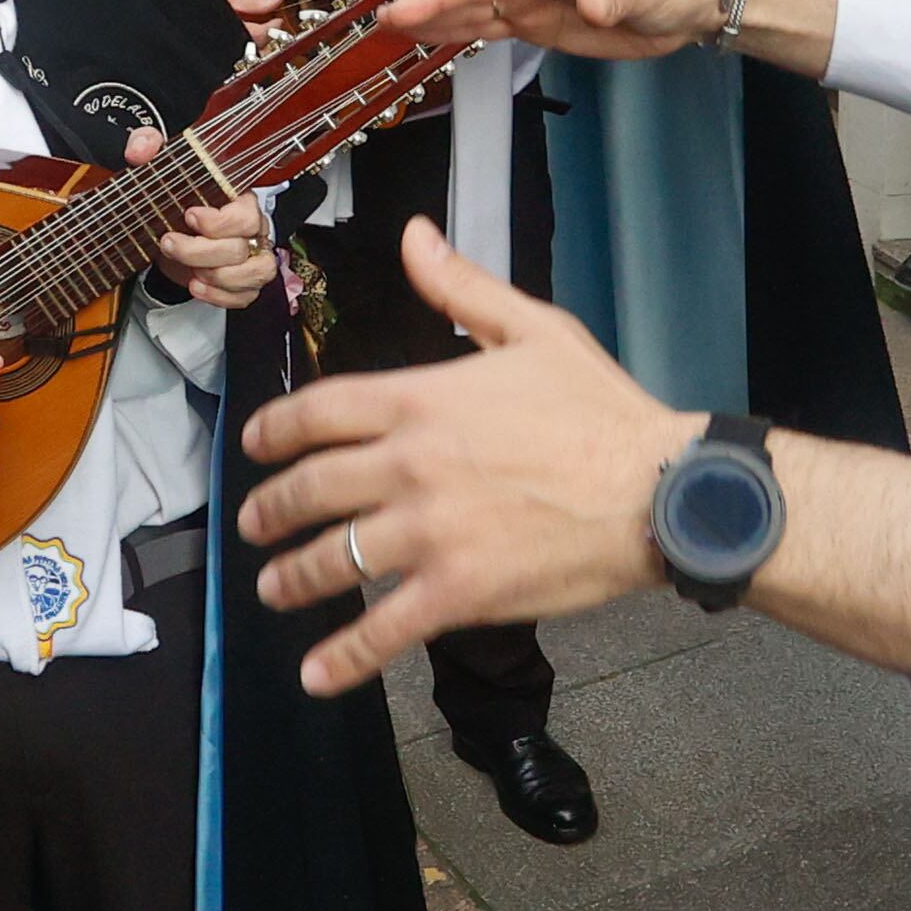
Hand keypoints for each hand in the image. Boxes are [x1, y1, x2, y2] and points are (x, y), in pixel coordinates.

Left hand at [127, 127, 274, 311]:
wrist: (171, 230)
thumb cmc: (173, 200)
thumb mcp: (156, 167)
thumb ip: (146, 147)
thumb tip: (141, 149)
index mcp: (240, 199)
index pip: (245, 214)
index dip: (219, 222)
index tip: (189, 216)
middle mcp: (254, 228)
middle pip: (242, 247)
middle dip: (200, 252)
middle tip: (170, 243)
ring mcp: (254, 256)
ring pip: (253, 273)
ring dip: (214, 276)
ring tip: (187, 268)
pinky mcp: (247, 282)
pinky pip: (246, 296)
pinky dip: (220, 296)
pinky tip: (196, 285)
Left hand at [240, 222, 700, 693]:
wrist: (657, 489)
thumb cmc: (601, 409)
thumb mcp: (533, 329)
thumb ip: (461, 287)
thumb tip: (413, 235)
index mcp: (420, 398)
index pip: (318, 412)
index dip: (274, 432)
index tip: (254, 447)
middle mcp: (409, 464)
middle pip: (310, 488)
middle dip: (270, 510)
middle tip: (252, 525)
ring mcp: (428, 532)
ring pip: (332, 559)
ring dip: (291, 578)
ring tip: (272, 588)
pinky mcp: (457, 590)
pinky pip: (382, 629)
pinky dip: (344, 656)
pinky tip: (316, 676)